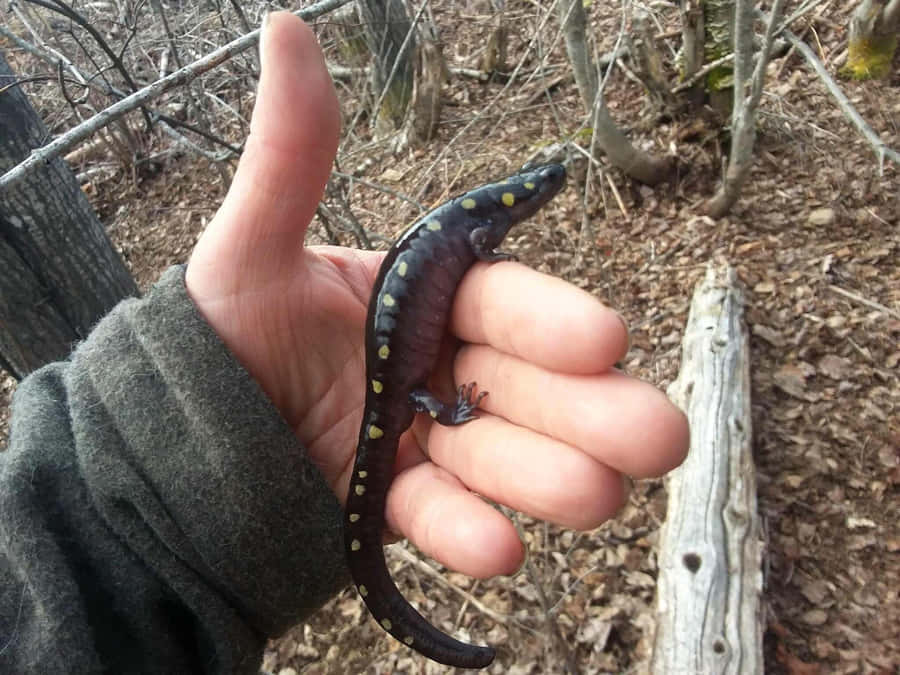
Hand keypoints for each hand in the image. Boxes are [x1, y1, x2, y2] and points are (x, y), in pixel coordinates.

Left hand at [186, 13, 688, 578]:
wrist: (180, 432)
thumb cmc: (221, 332)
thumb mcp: (251, 246)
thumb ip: (290, 156)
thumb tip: (286, 30)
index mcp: (424, 302)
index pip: (501, 305)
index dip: (550, 320)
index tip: (603, 337)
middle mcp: (438, 371)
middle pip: (529, 388)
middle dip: (593, 412)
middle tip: (659, 436)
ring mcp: (423, 442)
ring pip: (499, 458)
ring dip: (549, 478)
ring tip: (599, 497)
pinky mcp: (395, 506)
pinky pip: (433, 520)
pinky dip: (463, 533)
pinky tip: (500, 550)